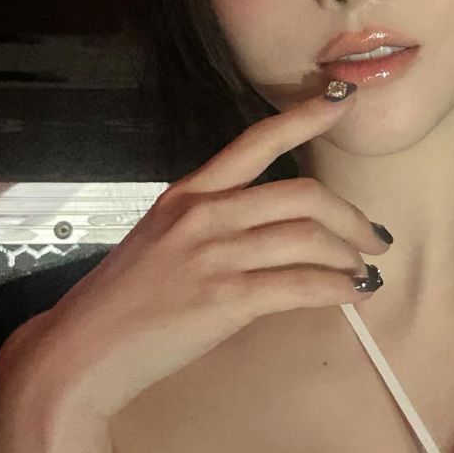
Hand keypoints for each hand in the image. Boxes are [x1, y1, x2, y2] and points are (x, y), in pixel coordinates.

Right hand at [0, 84, 388, 420]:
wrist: (80, 353)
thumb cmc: (123, 301)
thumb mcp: (163, 242)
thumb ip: (212, 227)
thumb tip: (274, 234)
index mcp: (189, 193)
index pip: (256, 141)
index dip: (304, 117)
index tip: (343, 100)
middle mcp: (204, 214)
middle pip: (301, 195)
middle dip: (349, 215)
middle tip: (373, 238)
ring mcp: (213, 256)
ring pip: (307, 238)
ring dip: (348, 255)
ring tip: (364, 273)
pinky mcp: (224, 299)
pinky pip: (299, 285)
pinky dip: (336, 289)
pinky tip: (350, 295)